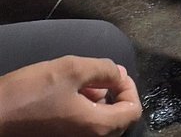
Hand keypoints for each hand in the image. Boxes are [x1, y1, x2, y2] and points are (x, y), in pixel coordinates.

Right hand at [0, 56, 141, 136]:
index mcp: (97, 127)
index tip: (115, 74)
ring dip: (96, 101)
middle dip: (112, 93)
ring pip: (98, 123)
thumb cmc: (30, 94)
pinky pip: (81, 128)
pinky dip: (82, 110)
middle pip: (117, 119)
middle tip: (99, 76)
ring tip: (80, 82)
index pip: (132, 111)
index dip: (129, 88)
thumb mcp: (72, 69)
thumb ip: (104, 70)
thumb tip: (118, 75)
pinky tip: (67, 94)